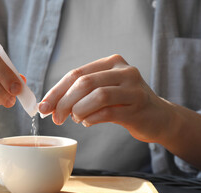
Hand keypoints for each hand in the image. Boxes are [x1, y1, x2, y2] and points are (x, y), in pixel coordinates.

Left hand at [39, 54, 172, 142]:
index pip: (76, 73)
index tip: (43, 107)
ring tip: (76, 119)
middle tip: (56, 119)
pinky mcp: (138, 107)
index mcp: (111, 62)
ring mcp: (133, 88)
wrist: (158, 117)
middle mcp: (124, 71)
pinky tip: (88, 122)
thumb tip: (48, 106)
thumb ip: (78, 94)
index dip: (56, 92)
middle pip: (84, 83)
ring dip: (78, 111)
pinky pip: (107, 112)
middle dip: (64, 103)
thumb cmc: (123, 104)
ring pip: (97, 96)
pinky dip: (91, 119)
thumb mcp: (102, 92)